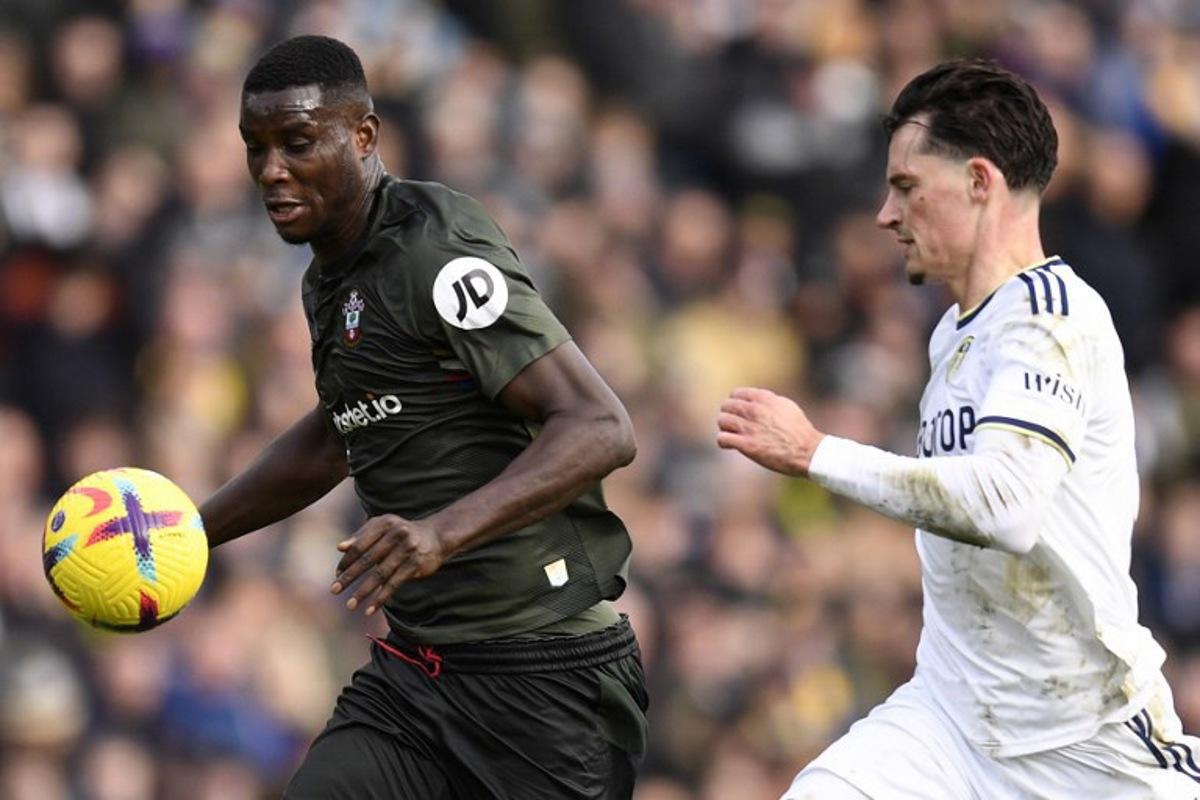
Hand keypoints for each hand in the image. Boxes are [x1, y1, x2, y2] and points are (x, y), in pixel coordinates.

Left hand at [331, 514, 447, 614]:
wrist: (436, 536)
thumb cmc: (401, 533)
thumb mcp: (383, 529)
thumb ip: (361, 536)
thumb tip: (340, 548)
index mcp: (385, 524)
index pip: (360, 545)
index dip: (347, 560)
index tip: (337, 574)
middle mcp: (397, 534)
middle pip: (368, 559)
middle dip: (350, 577)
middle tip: (334, 590)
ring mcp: (407, 549)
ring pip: (380, 574)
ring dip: (363, 591)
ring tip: (350, 605)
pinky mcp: (416, 564)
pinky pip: (394, 584)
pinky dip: (381, 598)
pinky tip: (370, 609)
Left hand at [716, 387, 824, 476]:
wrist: (807, 451)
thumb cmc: (799, 430)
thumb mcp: (786, 406)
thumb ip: (769, 400)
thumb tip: (755, 399)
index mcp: (764, 399)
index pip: (736, 394)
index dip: (734, 402)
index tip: (737, 411)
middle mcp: (755, 410)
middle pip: (727, 406)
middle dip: (728, 414)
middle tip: (733, 424)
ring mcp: (750, 428)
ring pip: (722, 420)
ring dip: (725, 427)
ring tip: (731, 433)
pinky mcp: (747, 445)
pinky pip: (722, 438)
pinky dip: (723, 441)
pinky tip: (729, 444)